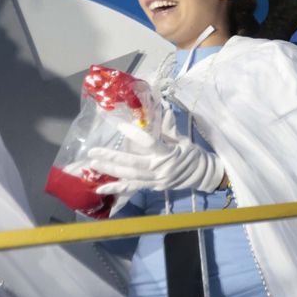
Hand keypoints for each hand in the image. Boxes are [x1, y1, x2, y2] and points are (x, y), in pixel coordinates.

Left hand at [83, 120, 224, 194]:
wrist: (203, 175)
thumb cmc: (193, 155)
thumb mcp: (184, 141)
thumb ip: (170, 128)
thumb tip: (163, 107)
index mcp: (169, 154)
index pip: (150, 143)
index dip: (134, 134)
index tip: (120, 126)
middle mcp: (160, 169)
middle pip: (133, 163)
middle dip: (112, 157)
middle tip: (93, 151)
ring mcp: (156, 180)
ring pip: (130, 176)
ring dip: (110, 170)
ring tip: (93, 163)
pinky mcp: (152, 187)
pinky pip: (132, 188)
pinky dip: (116, 189)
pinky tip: (101, 189)